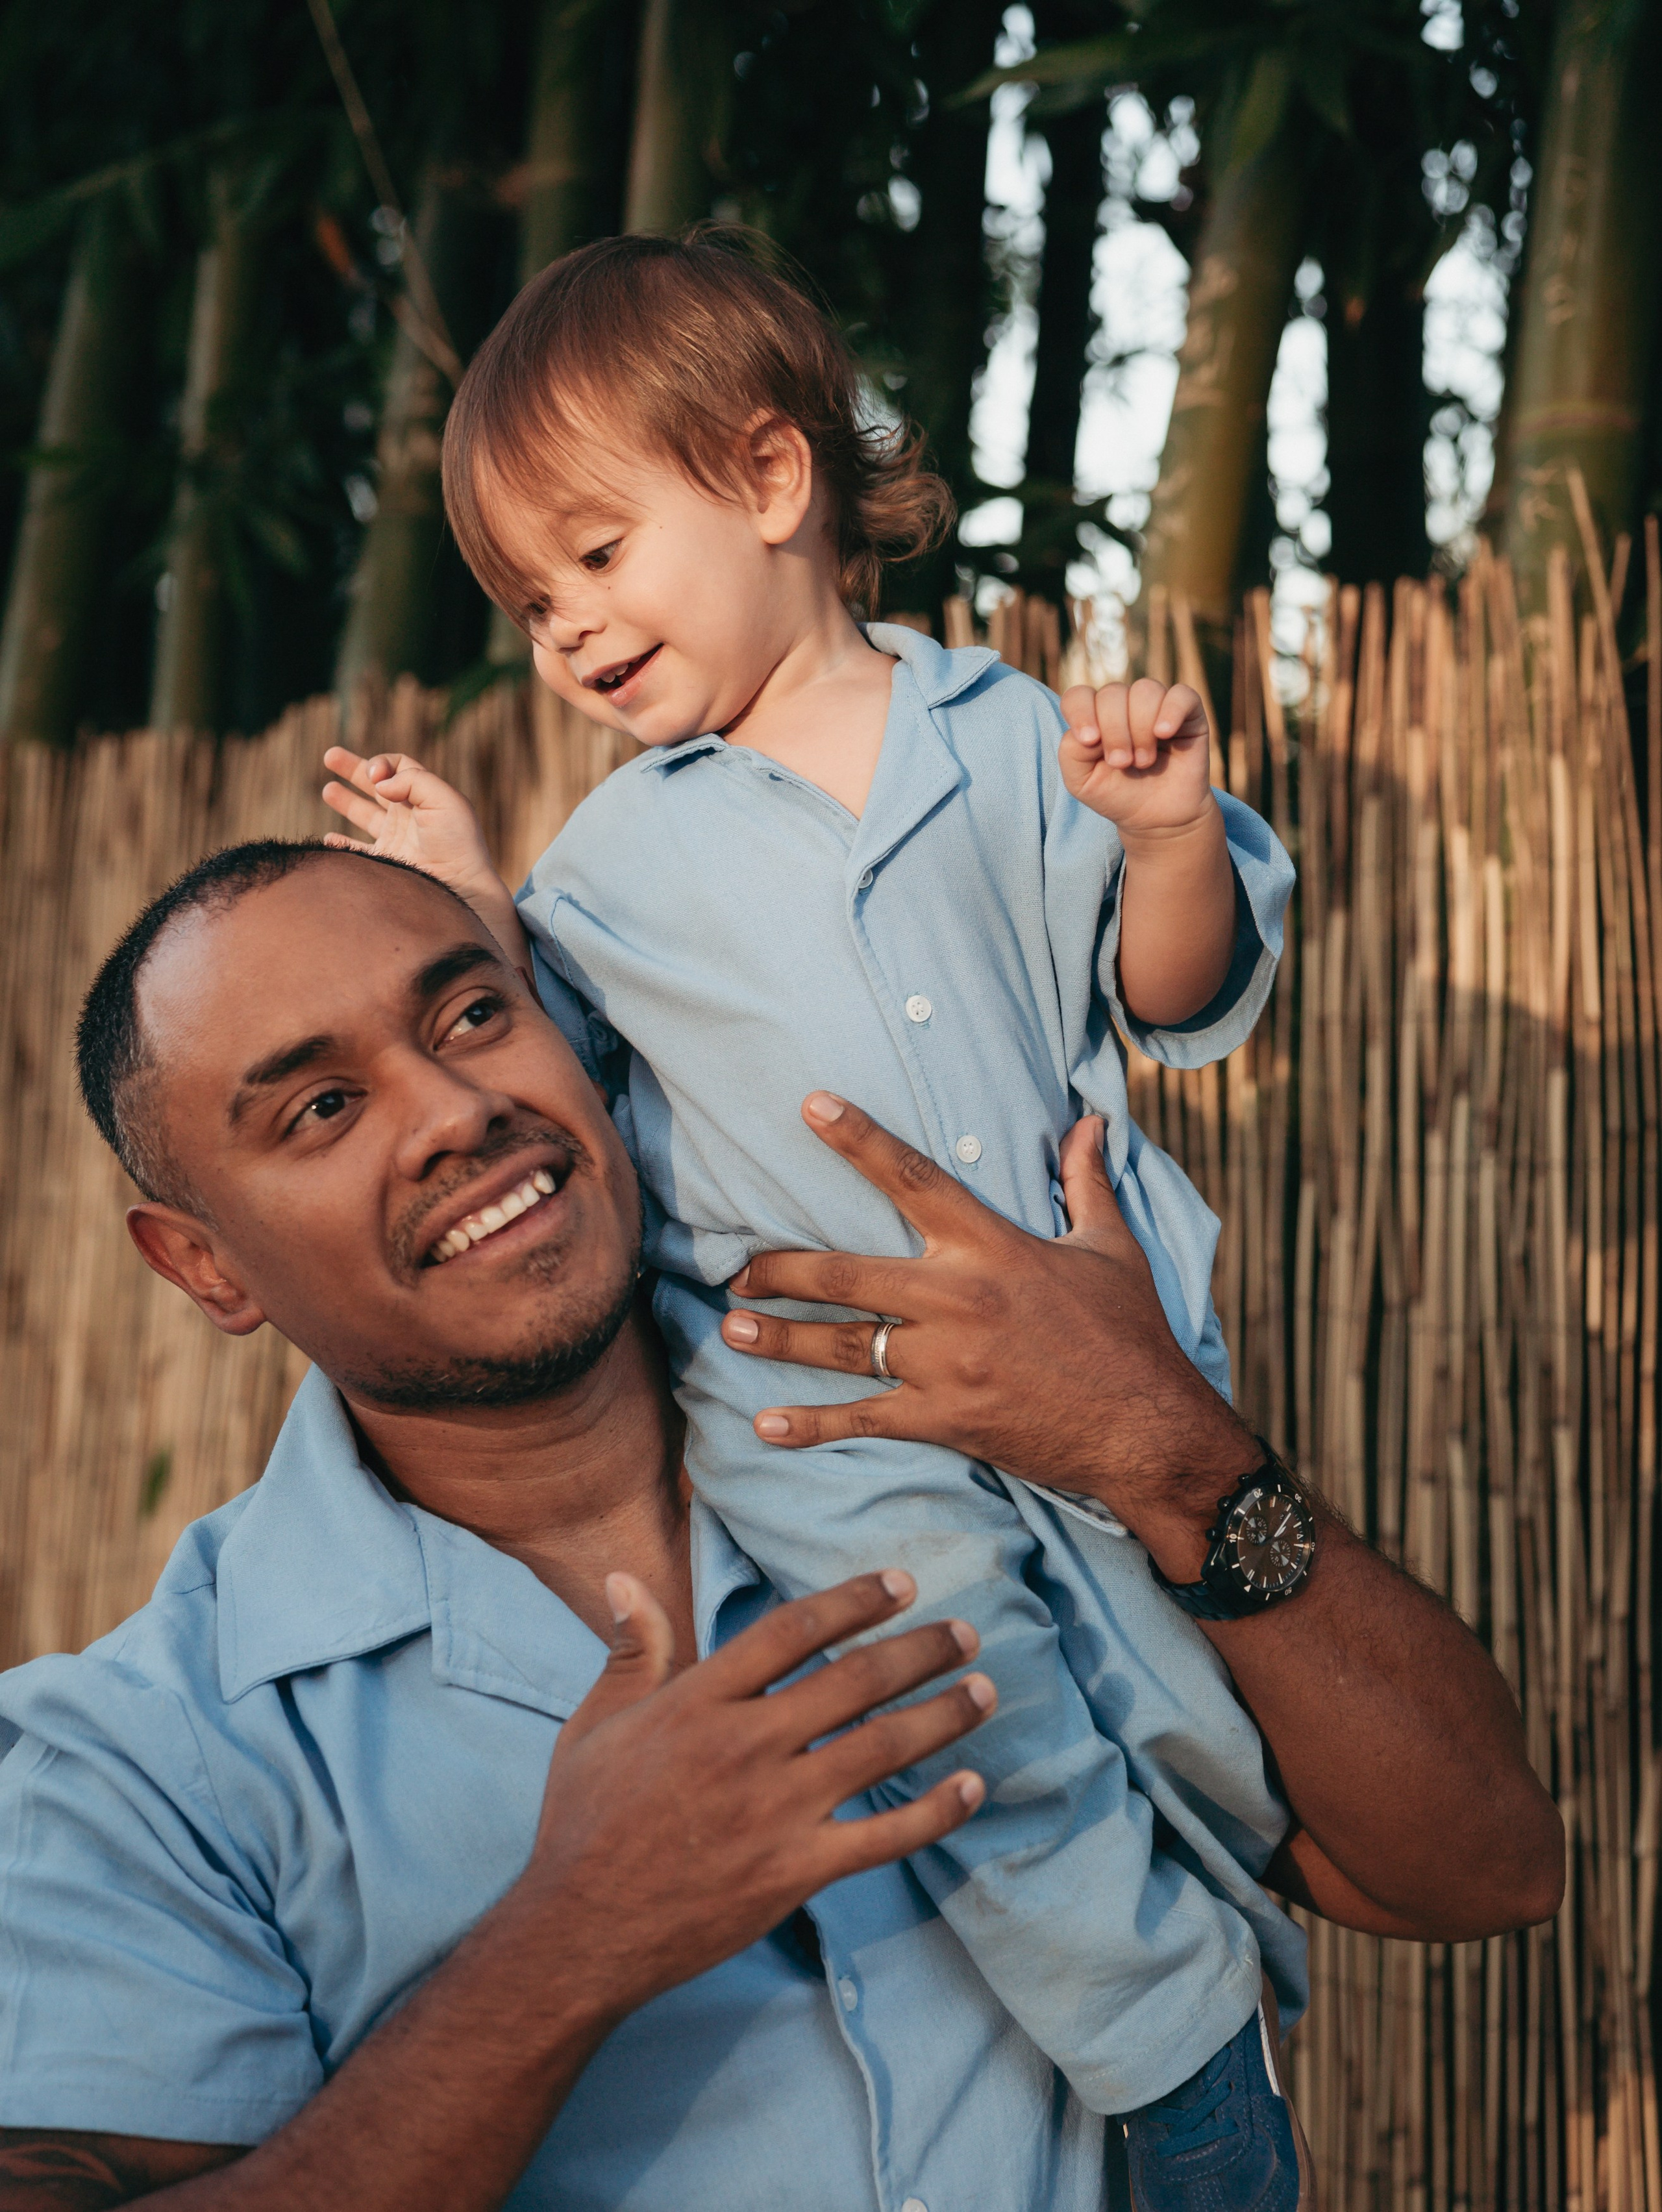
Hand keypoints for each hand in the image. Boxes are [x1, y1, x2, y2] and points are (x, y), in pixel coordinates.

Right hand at [321, 747, 499, 900]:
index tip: (374, 776)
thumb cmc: (457, 843)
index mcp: (424, 796)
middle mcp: (409, 816)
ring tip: (328, 790)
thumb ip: (413, 780)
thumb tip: (383, 785)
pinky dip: (341, 844)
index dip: (381, 763)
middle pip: (377, 785)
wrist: (459, 889)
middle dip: (353, 769)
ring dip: (345, 801)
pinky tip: (329, 838)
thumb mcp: (445, 799)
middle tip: (330, 756)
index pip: (398, 766)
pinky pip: (357, 852)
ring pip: (364, 815)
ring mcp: (395, 840)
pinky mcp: (384, 864)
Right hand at [513, 1567, 992, 2025]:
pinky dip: (936, 1812)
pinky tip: (972, 1788)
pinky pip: (883, 1837)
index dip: (853, 1601)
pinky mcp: (793, 1872)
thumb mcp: (593, 1725)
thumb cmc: (583, 1823)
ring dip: (941, 1715)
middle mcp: (745, 1745)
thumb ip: (629, 1651)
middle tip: (966, 1633)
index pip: (792, 1629)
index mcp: (698, 1701)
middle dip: (919, 1651)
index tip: (902, 1584)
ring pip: (879, 1748)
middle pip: (853, 1680)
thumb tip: (622, 1579)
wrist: (579, 1932)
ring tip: (983, 1692)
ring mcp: (774, 1810)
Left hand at [721, 1095, 1256, 1578]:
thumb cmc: (1131, 1334)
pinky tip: (765, 1427)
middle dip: (783, 1270)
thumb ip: (1085, 1183)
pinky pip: (864, 1420)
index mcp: (993, 1248)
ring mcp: (945, 1364)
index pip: (914, 1178)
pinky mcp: (945, 1421)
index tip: (810, 1107)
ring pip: (843, 1345)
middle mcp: (958, 1300)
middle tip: (735, 1268)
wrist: (1147, 1430)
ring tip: (730, 1327)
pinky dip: (811, 1426)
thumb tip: (1089, 1122)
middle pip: (847, 1274)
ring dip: (780, 1338)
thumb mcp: (1111, 1248)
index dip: (859, 1140)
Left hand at [1058, 678, 1214, 841]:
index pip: (1079, 695)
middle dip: (1115, 732)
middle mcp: (1125, 704)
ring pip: (1145, 691)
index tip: (1090, 741)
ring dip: (1141, 729)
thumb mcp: (1081, 781)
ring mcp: (1156, 705)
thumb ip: (1071, 751)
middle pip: (1112, 693)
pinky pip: (1181, 695)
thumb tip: (1091, 729)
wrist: (1158, 819)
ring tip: (1144, 762)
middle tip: (1122, 764)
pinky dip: (1171, 711)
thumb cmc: (1117, 796)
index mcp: (1095, 716)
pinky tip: (1164, 734)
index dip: (1081, 712)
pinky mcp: (1188, 713)